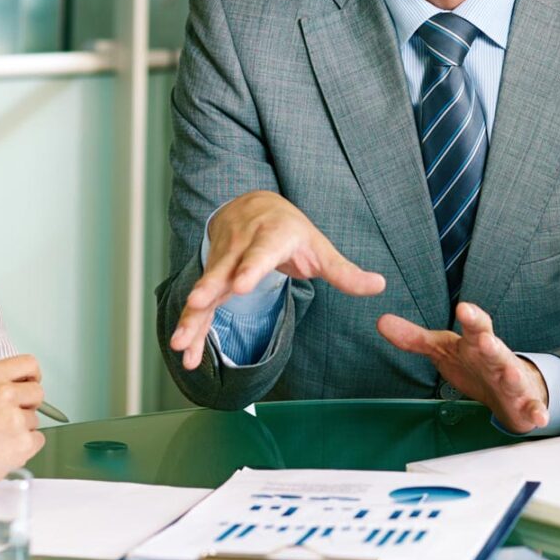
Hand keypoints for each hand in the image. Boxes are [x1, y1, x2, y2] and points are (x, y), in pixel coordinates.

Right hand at [0, 356, 44, 493]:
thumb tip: (0, 384)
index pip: (28, 364)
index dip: (31, 375)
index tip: (28, 384)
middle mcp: (6, 394)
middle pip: (37, 392)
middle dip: (26, 404)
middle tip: (8, 417)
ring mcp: (17, 419)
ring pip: (34, 419)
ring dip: (21, 428)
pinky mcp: (24, 443)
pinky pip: (37, 440)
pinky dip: (25, 446)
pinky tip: (3, 451)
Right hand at [171, 190, 384, 368]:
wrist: (252, 205)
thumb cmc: (290, 230)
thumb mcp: (318, 247)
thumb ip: (344, 271)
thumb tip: (379, 286)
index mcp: (271, 237)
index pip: (261, 253)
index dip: (251, 267)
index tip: (242, 283)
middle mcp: (241, 247)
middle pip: (224, 270)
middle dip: (208, 287)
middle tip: (196, 303)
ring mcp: (222, 262)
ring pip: (205, 289)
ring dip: (191, 316)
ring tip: (180, 343)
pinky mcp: (211, 277)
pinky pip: (200, 304)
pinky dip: (191, 326)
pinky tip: (188, 353)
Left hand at [377, 301, 548, 433]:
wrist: (512, 388)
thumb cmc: (475, 364)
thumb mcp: (443, 349)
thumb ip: (414, 338)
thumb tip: (380, 321)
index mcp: (477, 343)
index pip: (475, 326)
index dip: (470, 317)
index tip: (463, 308)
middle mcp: (497, 358)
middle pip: (495, 349)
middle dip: (490, 344)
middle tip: (485, 339)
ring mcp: (513, 380)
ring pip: (513, 376)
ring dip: (513, 376)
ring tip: (512, 375)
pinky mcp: (525, 403)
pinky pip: (532, 407)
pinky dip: (537, 412)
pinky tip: (540, 418)